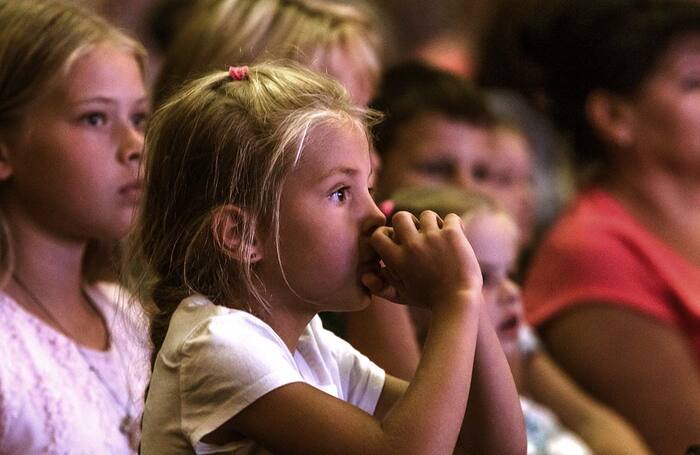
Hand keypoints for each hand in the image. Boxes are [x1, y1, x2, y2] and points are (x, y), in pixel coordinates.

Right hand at [362, 210, 481, 309]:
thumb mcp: (401, 296)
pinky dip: (454, 224)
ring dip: (432, 224)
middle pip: (401, 216)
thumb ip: (379, 287)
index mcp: (397, 259)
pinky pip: (451, 217)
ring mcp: (433, 238)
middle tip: (418, 234)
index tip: (397, 239)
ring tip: (439, 236)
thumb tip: (365, 275)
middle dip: (409, 222)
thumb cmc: (429, 300)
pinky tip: (455, 236)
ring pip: (427, 215)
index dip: (386, 233)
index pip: (379, 234)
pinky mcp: (452, 235)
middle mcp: (412, 245)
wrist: (458, 302)